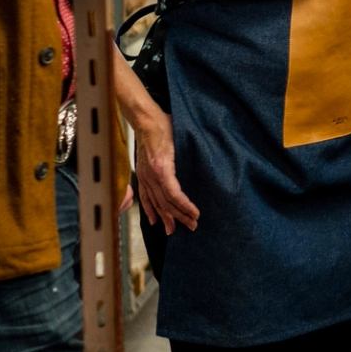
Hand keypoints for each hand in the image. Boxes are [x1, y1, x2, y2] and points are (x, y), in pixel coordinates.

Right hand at [132, 108, 198, 233]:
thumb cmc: (166, 126)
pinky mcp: (141, 175)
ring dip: (165, 217)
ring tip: (173, 231)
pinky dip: (149, 210)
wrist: (146, 120)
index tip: (196, 214)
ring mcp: (144, 176)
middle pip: (165, 202)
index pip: (174, 194)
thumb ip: (190, 154)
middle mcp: (151, 175)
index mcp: (162, 167)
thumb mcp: (182, 138)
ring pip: (155, 202)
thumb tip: (209, 164)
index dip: (185, 206)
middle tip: (192, 226)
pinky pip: (144, 197)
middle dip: (179, 216)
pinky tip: (154, 220)